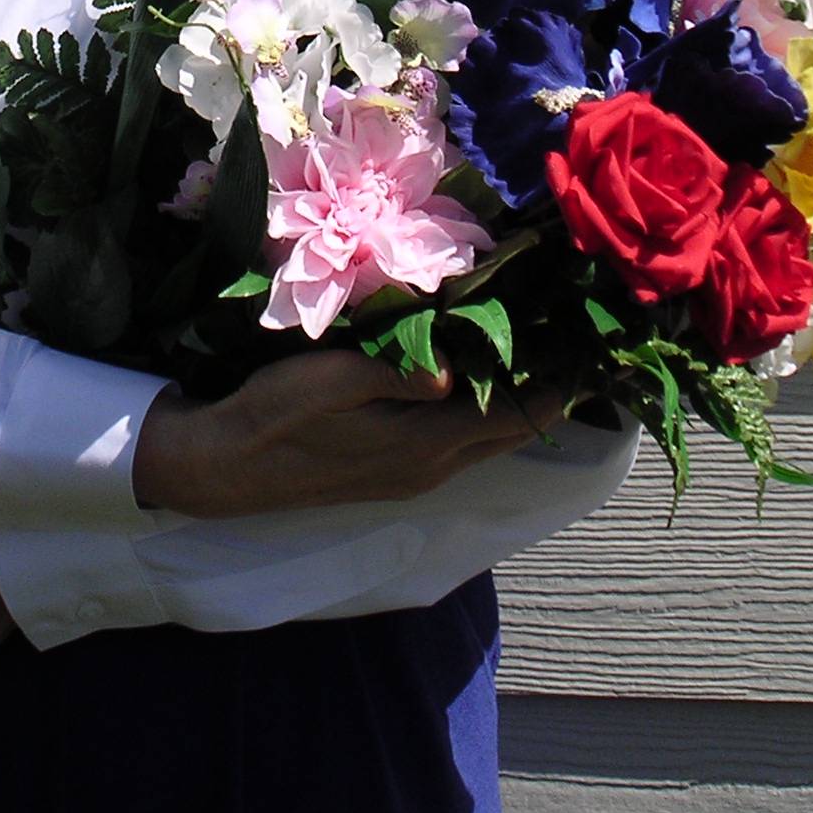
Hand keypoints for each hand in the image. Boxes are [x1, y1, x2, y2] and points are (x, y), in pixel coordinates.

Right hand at [132, 348, 563, 519]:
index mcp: (426, 446)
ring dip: (513, 403)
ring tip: (534, 350)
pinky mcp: (390, 471)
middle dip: (545, 392)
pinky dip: (480, 412)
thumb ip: (398, 373)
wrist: (223, 467)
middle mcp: (431, 468)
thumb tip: (457, 366)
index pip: (516, 418)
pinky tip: (473, 376)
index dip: (557, 385)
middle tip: (572, 338)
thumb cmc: (276, 414)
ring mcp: (411, 475)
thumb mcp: (332, 379)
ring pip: (484, 439)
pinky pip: (457, 441)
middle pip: (510, 433)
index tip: (589, 344)